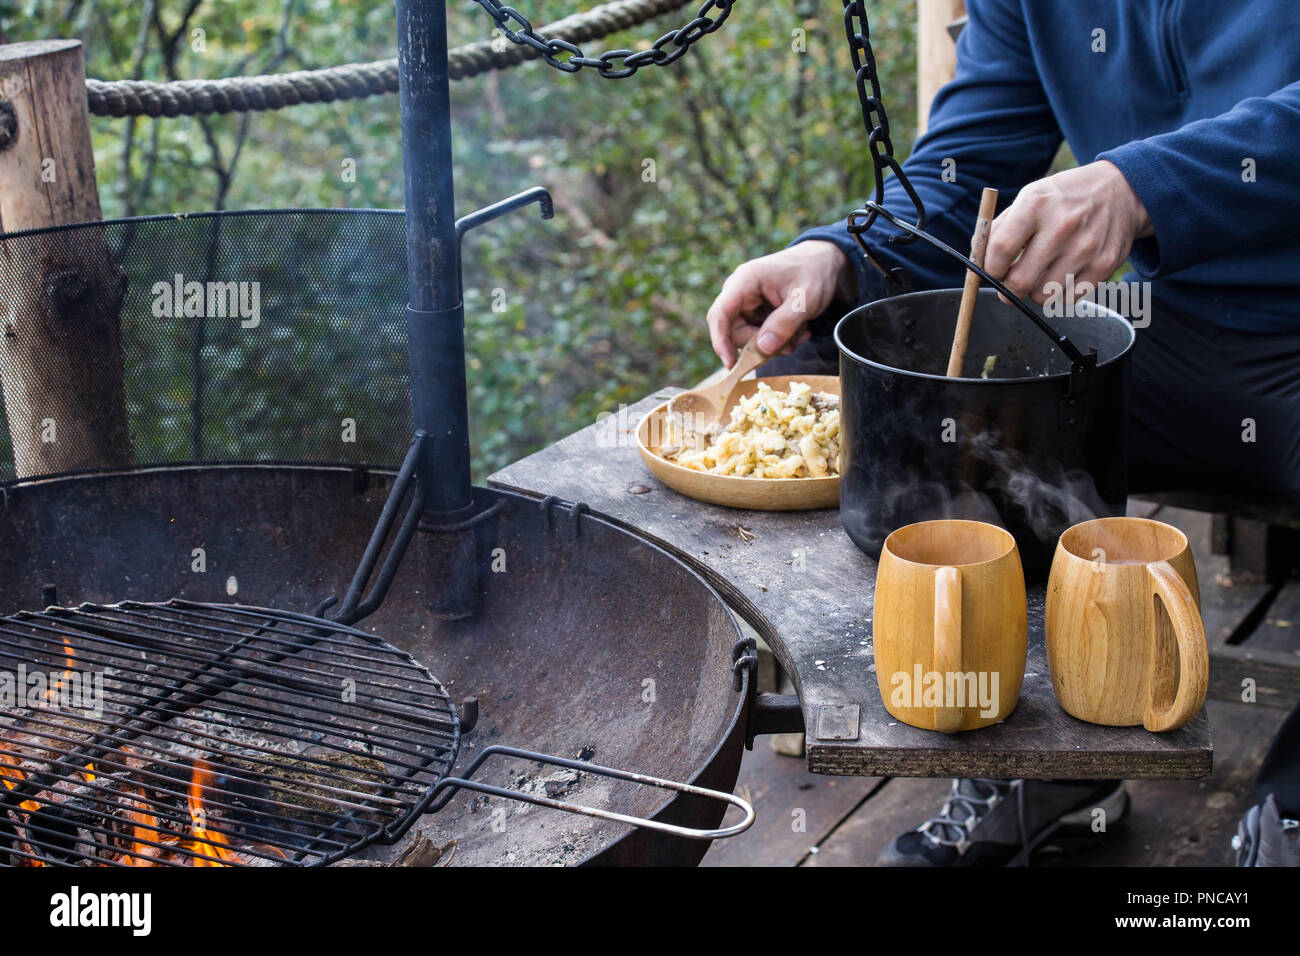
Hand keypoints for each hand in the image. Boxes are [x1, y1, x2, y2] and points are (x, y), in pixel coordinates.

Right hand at [706, 240, 855, 367]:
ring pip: (748, 338)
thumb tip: (762, 350)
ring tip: (801, 334)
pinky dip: (778, 340)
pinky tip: (798, 331)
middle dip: (761, 345)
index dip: (721, 341)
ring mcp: (747, 303)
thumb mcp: (805, 300)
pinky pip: (758, 336)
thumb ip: (784, 323)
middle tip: (790, 346)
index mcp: (745, 281)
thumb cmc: (814, 272)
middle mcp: (739, 291)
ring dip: (774, 344)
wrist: (824, 262)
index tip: (731, 364)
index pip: (720, 314)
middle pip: (734, 331)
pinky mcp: (755, 312)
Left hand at [985, 160, 1152, 305]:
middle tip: (1010, 286)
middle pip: (1020, 281)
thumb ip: (1000, 228)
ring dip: (1034, 293)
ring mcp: (1085, 248)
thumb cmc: (1064, 198)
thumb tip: (976, 259)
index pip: (1000, 249)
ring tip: (1039, 277)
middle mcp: (1062, 226)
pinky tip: (1061, 276)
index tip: (991, 272)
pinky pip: (1068, 299)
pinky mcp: (1104, 265)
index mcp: (1037, 205)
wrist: (1121, 190)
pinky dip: (1059, 294)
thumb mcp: (1030, 197)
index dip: (989, 269)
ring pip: (1043, 296)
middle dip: (1008, 290)